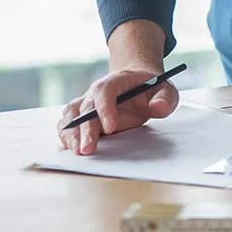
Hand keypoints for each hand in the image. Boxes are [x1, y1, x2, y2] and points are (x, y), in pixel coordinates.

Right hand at [56, 66, 179, 155]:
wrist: (136, 83)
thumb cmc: (150, 88)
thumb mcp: (165, 90)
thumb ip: (164, 98)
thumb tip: (158, 107)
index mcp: (116, 81)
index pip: (105, 91)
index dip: (105, 109)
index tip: (111, 128)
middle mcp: (96, 92)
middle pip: (86, 107)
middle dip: (86, 129)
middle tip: (88, 149)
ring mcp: (87, 103)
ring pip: (71, 114)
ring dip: (71, 132)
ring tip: (76, 150)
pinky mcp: (83, 116)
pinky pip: (68, 123)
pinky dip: (66, 135)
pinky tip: (71, 148)